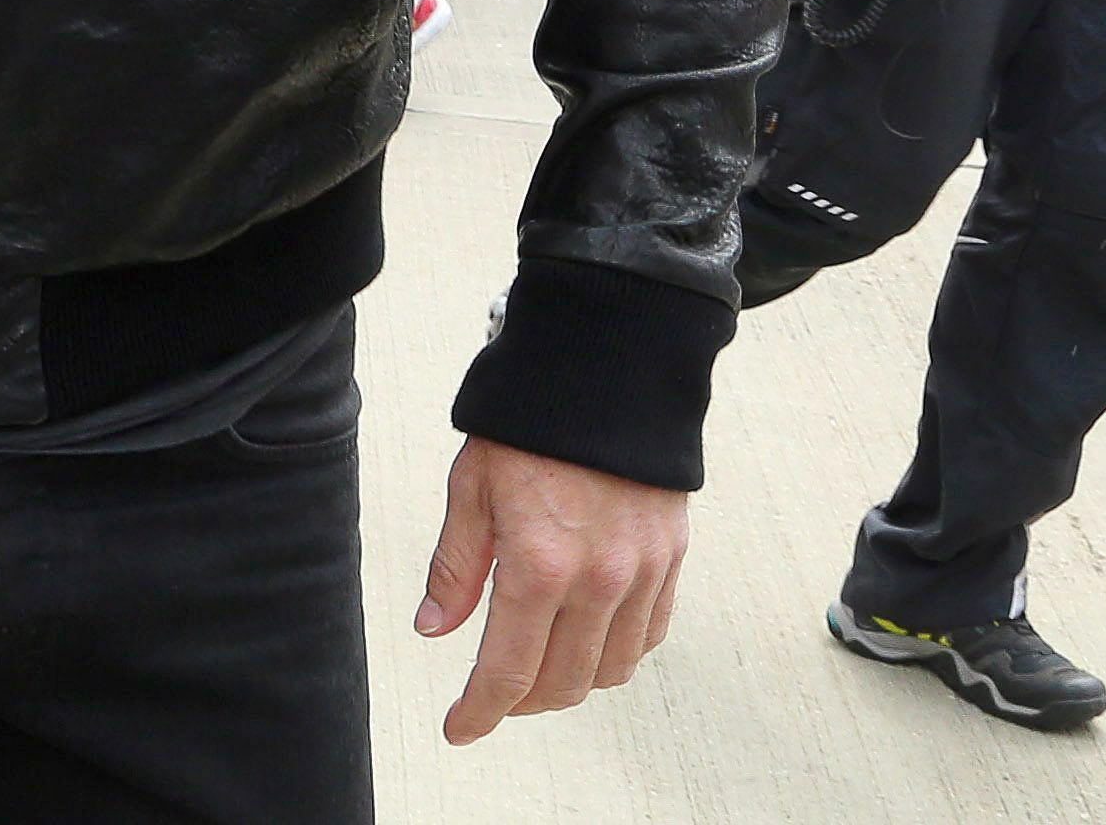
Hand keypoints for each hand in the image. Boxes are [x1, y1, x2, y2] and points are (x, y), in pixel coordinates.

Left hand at [420, 437, 687, 743]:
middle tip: (492, 693)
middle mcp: (599, 582)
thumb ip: (456, 567)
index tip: (460, 729)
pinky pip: (648, 636)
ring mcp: (643, 575)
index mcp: (540, 566)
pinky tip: (587, 637)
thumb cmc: (529, 428)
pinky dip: (617, 652)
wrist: (605, 377)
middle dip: (522, 702)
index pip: (509, 671)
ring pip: (611, 670)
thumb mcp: (471, 489)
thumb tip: (434, 628)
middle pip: (564, 684)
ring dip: (571, 683)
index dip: (481, 711)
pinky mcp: (671, 561)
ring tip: (538, 665)